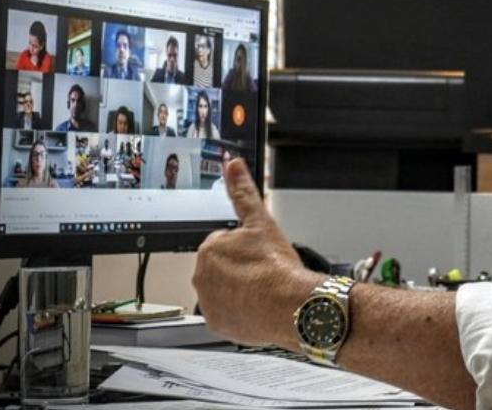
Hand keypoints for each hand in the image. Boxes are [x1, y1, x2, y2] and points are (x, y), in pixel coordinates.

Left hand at [193, 158, 320, 349]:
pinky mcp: (216, 324)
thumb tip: (233, 166)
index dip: (245, 250)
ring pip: (222, 291)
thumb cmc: (277, 268)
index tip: (260, 257)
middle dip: (239, 269)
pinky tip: (256, 307)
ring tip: (262, 290)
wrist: (290, 306)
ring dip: (238, 290)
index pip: (224, 245)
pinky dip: (238, 311)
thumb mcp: (262, 221)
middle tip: (263, 273)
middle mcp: (201, 276)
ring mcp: (208, 302)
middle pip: (221, 269)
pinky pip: (225, 314)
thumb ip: (243, 192)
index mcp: (209, 249)